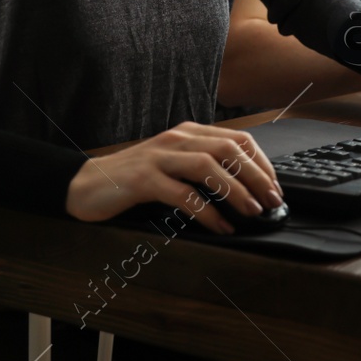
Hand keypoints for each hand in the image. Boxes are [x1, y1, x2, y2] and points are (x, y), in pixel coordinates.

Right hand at [65, 122, 280, 234]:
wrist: (86, 184)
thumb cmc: (133, 179)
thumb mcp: (172, 166)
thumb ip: (202, 169)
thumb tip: (245, 190)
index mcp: (187, 134)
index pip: (237, 138)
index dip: (261, 162)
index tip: (274, 186)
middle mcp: (176, 139)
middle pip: (229, 149)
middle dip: (257, 175)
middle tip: (271, 201)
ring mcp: (159, 157)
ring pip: (209, 166)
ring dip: (237, 190)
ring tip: (252, 212)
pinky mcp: (143, 179)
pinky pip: (183, 194)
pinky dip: (207, 212)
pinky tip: (220, 226)